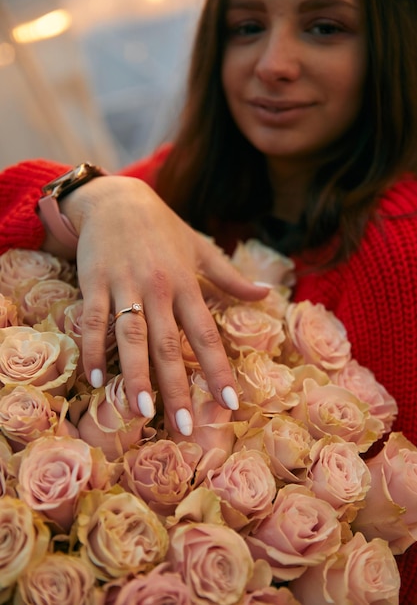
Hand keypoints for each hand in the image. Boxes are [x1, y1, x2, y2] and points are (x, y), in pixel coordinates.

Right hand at [58, 176, 269, 434]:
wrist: (117, 199)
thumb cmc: (163, 228)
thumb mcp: (201, 248)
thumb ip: (230, 276)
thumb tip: (266, 293)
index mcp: (186, 284)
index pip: (206, 334)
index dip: (219, 370)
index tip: (230, 404)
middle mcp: (159, 289)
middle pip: (169, 345)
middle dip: (177, 388)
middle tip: (185, 427)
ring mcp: (125, 286)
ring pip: (132, 337)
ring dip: (137, 376)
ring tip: (141, 413)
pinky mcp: (94, 282)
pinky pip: (93, 320)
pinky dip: (92, 348)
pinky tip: (95, 379)